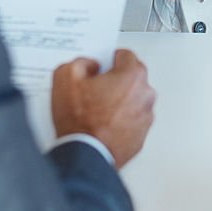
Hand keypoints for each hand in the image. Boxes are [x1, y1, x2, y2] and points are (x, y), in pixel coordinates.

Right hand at [51, 50, 155, 168]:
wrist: (85, 155)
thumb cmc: (79, 120)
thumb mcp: (66, 77)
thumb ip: (80, 62)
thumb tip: (90, 65)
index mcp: (132, 75)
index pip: (125, 55)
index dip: (109, 59)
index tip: (100, 66)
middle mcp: (145, 94)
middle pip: (132, 77)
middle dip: (115, 80)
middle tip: (95, 89)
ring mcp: (145, 116)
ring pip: (134, 100)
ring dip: (120, 101)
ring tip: (97, 111)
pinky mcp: (141, 136)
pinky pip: (132, 121)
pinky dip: (121, 121)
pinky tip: (103, 125)